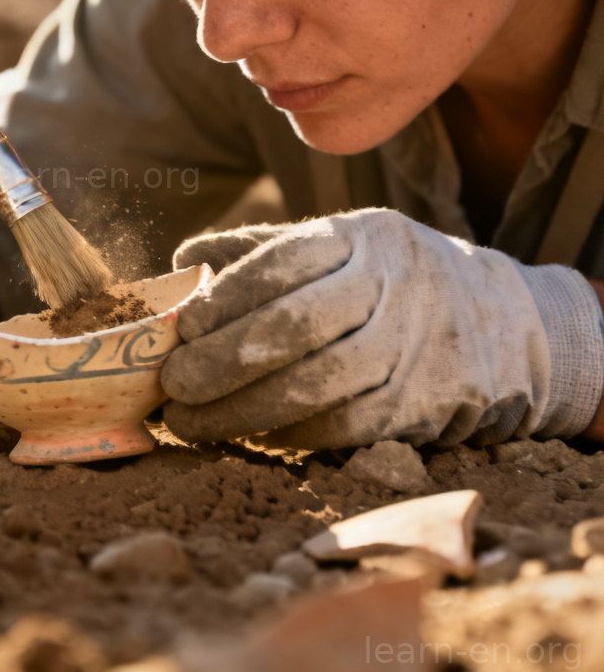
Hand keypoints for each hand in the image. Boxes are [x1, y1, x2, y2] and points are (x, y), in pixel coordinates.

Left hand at [161, 208, 603, 449]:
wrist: (499, 321)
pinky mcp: (422, 403)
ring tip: (192, 423)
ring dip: (243, 411)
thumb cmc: (386, 278)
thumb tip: (181, 260)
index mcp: (359, 237)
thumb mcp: (337, 242)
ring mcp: (410, 346)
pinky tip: (251, 435)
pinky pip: (346, 426)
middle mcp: (389, 286)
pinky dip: (290, 434)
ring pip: (316, 385)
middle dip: (221, 361)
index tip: (181, 329)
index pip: (282, 262)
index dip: (224, 298)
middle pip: (294, 327)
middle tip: (172, 386)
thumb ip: (258, 249)